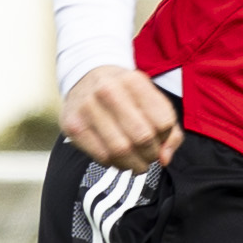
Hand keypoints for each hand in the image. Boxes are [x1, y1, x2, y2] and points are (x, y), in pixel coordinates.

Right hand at [62, 64, 182, 170]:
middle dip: (150, 155)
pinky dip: (115, 163)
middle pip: (142, 137)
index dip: (165, 138)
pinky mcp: (73, 126)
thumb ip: (169, 131)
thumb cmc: (126, 96)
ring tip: (135, 162)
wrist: (86, 78)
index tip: (159, 140)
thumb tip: (164, 159)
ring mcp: (88, 108)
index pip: (163, 122)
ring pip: (121, 150)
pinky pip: (101, 156)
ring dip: (133, 164)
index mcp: (134, 81)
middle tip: (148, 157)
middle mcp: (108, 91)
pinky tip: (117, 158)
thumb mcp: (152, 101)